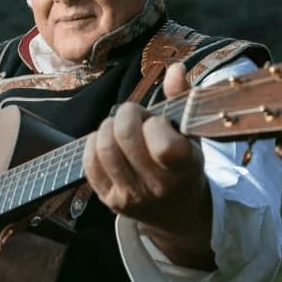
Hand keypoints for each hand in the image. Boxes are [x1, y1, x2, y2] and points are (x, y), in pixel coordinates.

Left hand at [82, 62, 214, 269]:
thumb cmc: (184, 166)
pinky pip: (89, 163)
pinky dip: (94, 143)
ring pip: (104, 148)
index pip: (164, 144)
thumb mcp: (192, 135)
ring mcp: (131, 196)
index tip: (159, 122)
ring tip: (121, 128)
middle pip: (125, 136)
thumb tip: (174, 68)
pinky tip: (108, 142)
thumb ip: (182, 100)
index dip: (155, 123)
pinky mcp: (109, 200)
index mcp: (185, 169)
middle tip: (135, 117)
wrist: (177, 213)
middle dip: (127, 114)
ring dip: (108, 127)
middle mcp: (158, 186)